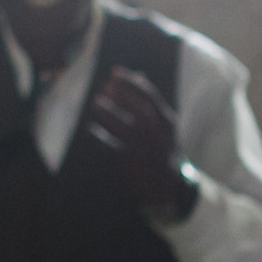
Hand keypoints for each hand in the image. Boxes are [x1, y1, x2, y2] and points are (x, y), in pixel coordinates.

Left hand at [82, 67, 191, 216]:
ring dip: (110, 113)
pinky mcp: (131, 164)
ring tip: (96, 103)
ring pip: (126, 128)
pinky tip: (89, 129)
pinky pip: (112, 148)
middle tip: (106, 85)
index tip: (117, 73)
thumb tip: (138, 75)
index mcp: (168, 124)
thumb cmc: (164, 150)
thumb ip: (153, 103)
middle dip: (122, 95)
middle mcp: (158, 135)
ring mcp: (145, 150)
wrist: (172, 188)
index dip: (132, 84)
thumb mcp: (165, 126)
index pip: (151, 98)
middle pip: (140, 110)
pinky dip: (99, 138)